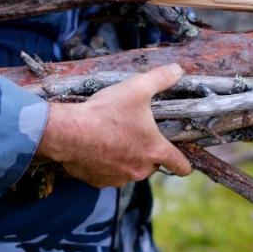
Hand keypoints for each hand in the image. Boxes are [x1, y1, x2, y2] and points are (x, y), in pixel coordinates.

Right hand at [37, 64, 192, 187]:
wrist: (67, 133)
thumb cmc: (105, 112)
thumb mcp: (136, 88)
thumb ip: (161, 78)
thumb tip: (178, 70)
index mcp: (154, 150)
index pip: (180, 165)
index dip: (184, 164)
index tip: (184, 163)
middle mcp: (140, 170)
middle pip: (151, 164)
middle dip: (146, 151)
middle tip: (132, 132)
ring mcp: (118, 178)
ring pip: (129, 169)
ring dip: (125, 158)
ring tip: (110, 137)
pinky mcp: (98, 181)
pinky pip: (107, 174)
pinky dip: (104, 163)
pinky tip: (95, 147)